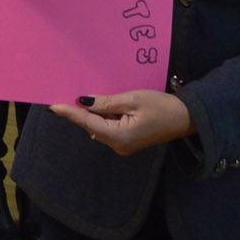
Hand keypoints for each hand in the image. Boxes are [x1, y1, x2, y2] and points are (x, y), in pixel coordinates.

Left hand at [50, 90, 191, 154]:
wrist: (186, 118)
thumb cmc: (162, 107)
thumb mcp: (133, 99)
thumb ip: (106, 102)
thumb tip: (84, 102)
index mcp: (118, 136)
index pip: (87, 123)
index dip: (70, 113)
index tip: (53, 106)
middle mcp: (118, 145)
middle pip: (92, 126)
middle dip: (81, 111)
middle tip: (67, 94)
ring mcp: (123, 145)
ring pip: (100, 127)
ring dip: (94, 113)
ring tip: (87, 95)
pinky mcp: (127, 141)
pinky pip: (109, 128)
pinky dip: (104, 116)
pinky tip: (104, 104)